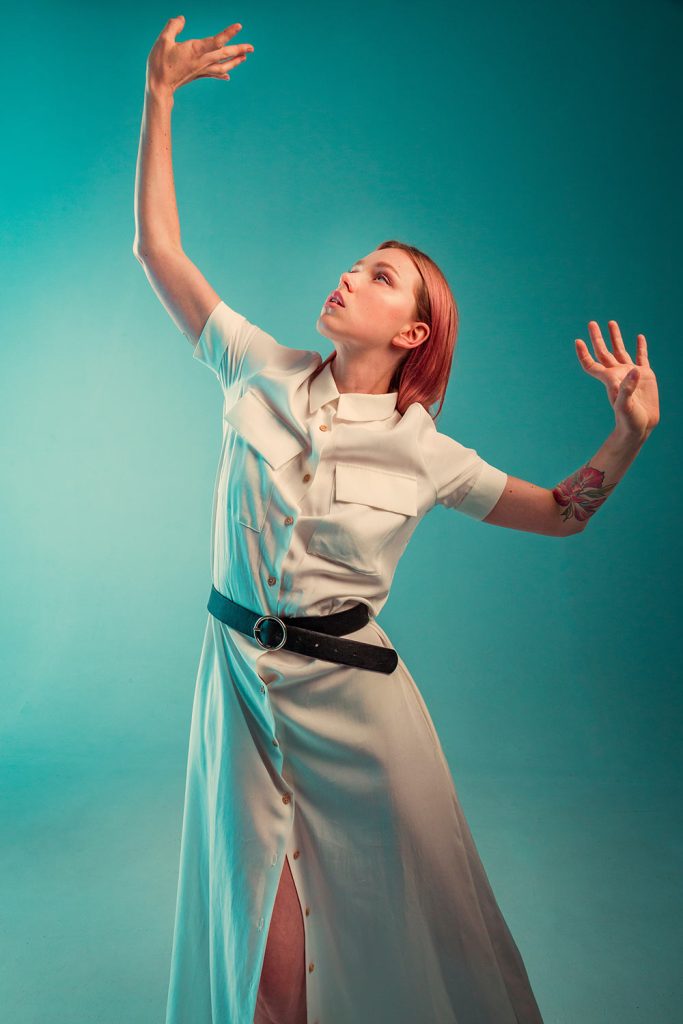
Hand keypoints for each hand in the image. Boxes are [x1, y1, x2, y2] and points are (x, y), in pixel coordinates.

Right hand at [145, 16, 253, 94]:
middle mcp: (202, 60)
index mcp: (196, 50)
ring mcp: (201, 69)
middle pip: (225, 54)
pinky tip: (228, 76)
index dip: (229, 33)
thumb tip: (182, 18)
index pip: (217, 40)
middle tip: (252, 47)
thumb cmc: (160, 63)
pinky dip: (222, 74)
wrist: (159, 87)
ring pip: (223, 66)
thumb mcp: (163, 40)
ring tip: (244, 58)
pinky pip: (213, 74)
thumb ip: (173, 26)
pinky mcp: (198, 75)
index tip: (239, 26)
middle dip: (239, 49)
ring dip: (235, 62)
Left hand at [575, 320, 659, 441]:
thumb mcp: (626, 405)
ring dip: (615, 337)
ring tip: (611, 322)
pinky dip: (641, 347)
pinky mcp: (645, 375)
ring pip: (620, 350)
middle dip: (597, 337)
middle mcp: (617, 373)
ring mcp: (631, 373)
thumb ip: (628, 388)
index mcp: (609, 379)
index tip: (578, 340)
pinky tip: (639, 337)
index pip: (591, 364)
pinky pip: (641, 357)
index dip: (583, 353)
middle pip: (603, 352)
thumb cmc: (629, 420)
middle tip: (591, 323)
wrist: (641, 426)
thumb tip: (635, 370)